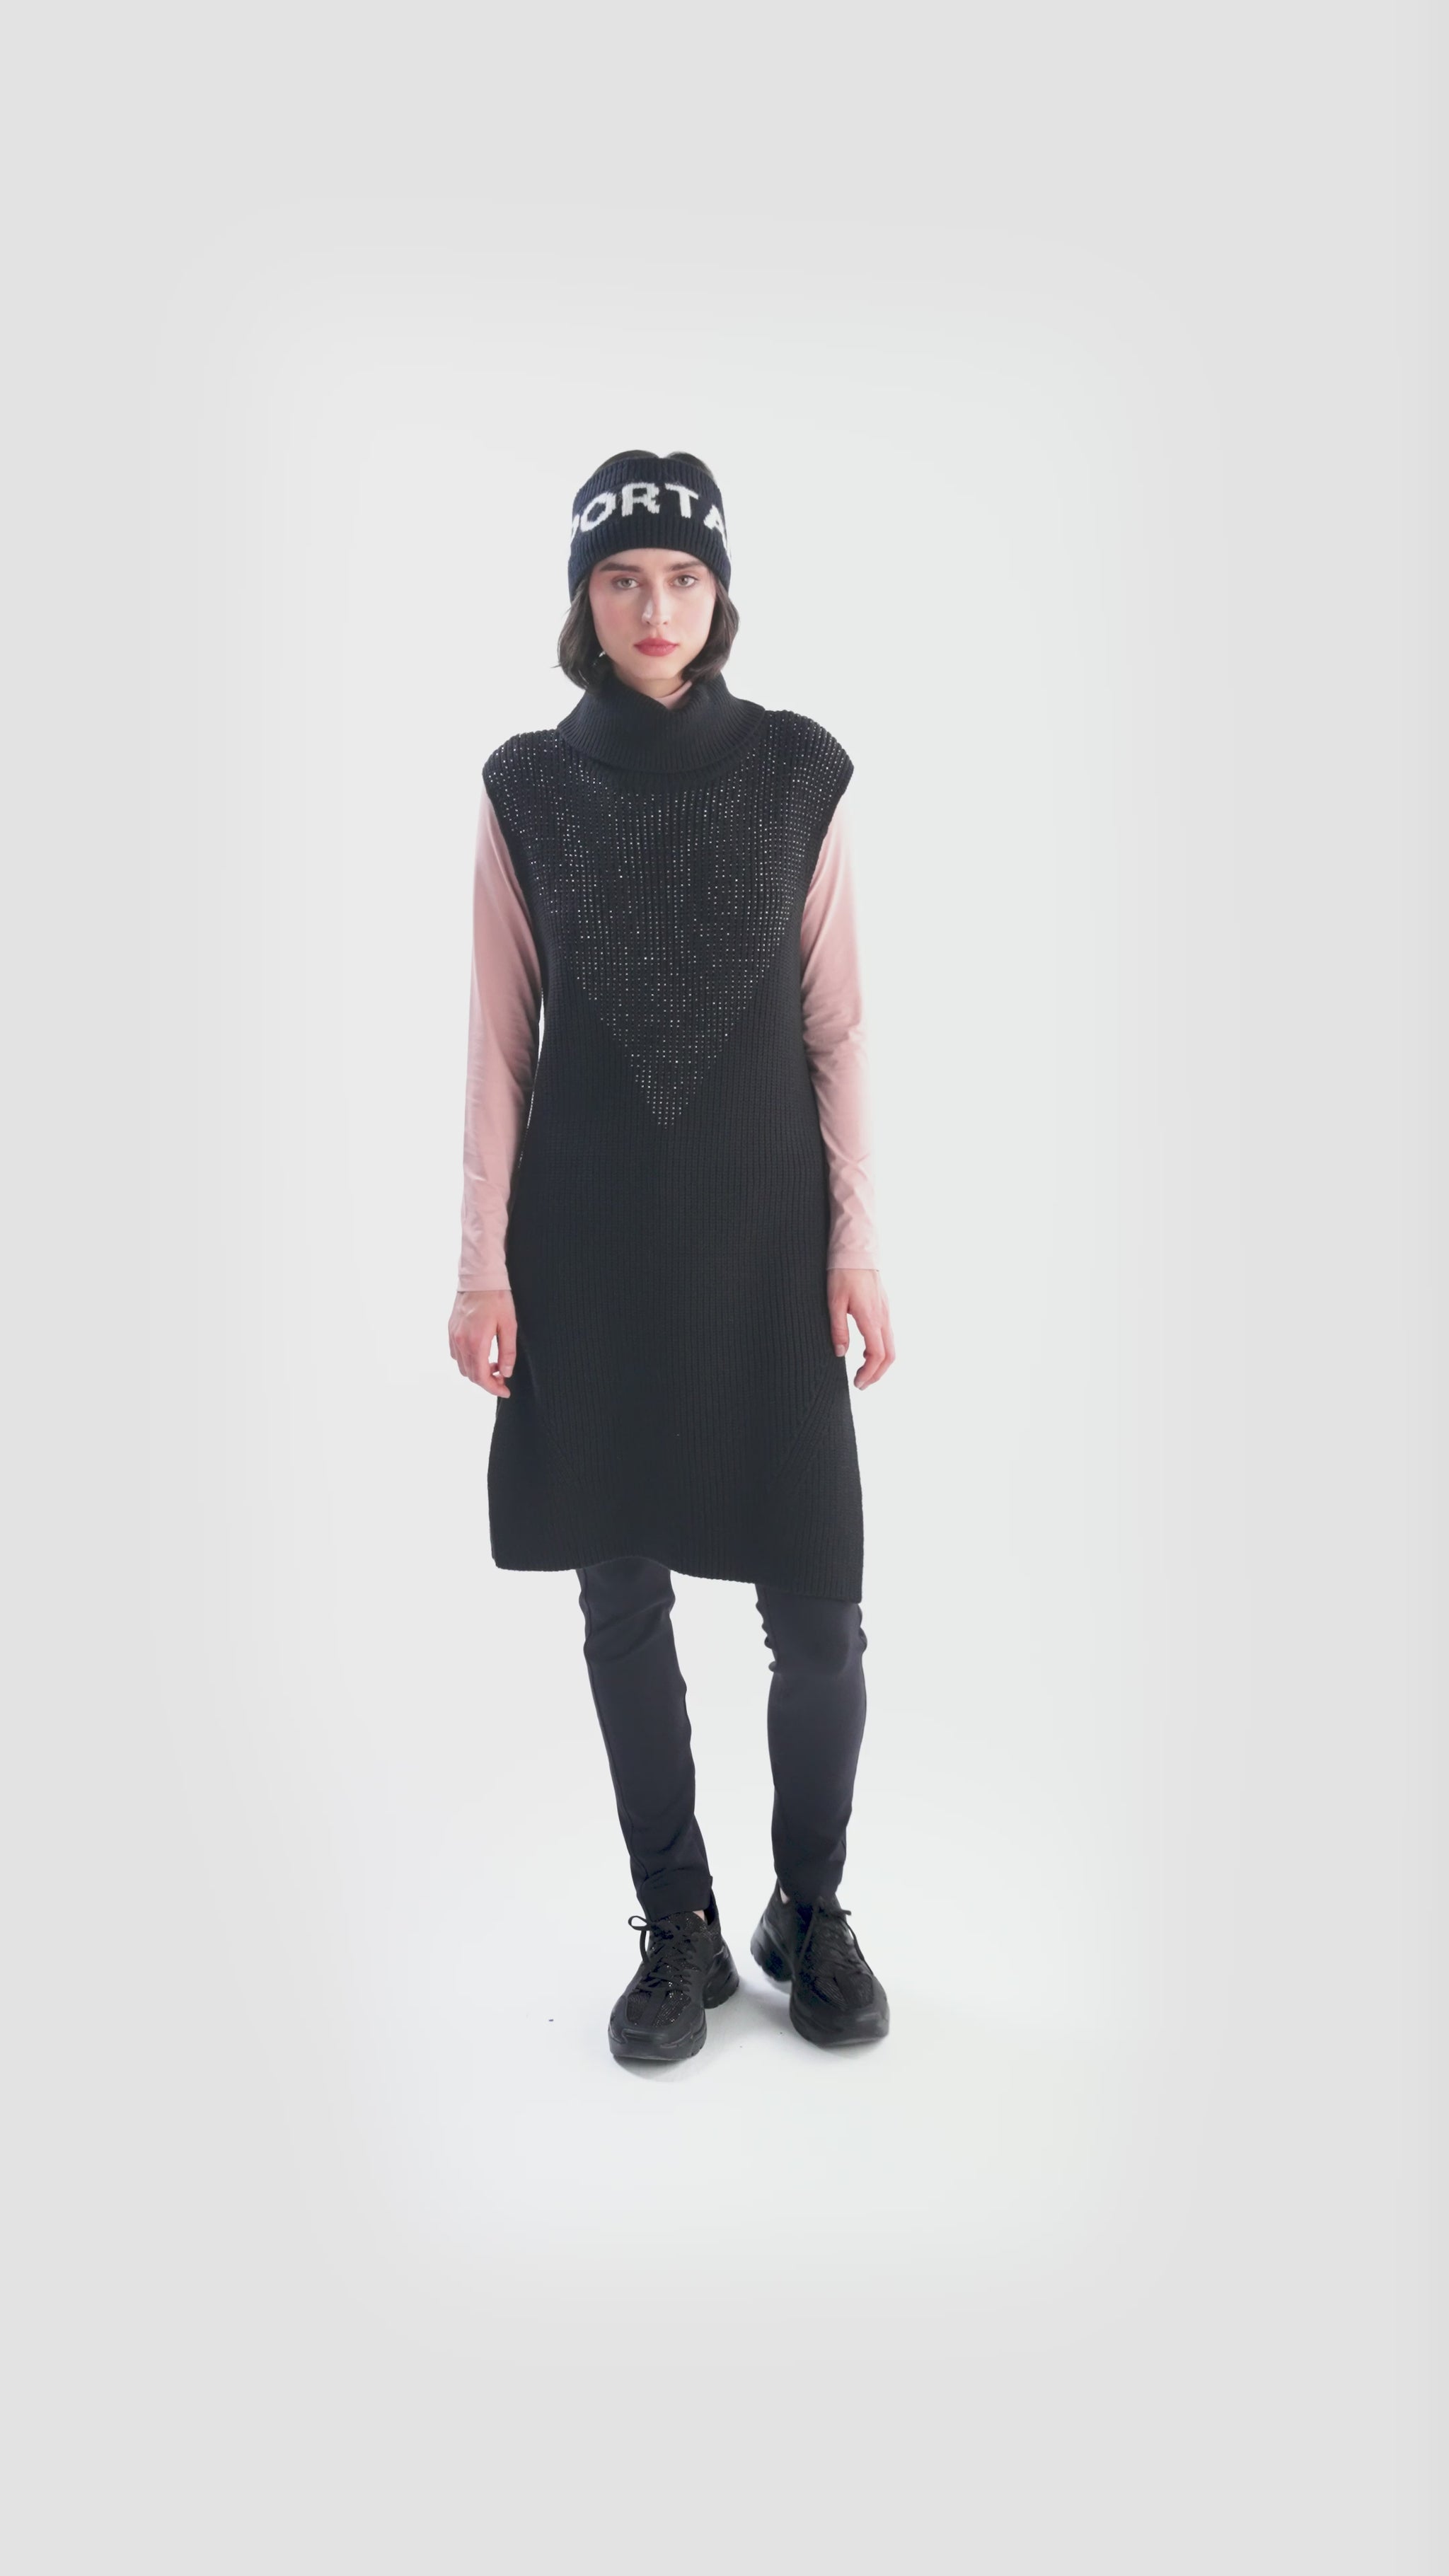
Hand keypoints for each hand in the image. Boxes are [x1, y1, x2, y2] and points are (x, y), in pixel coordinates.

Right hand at [449, 1287, 516, 1397]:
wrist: (480, 1277)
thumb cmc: (497, 1299)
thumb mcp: (509, 1325)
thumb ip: (507, 1351)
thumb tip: (506, 1372)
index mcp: (476, 1342)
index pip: (481, 1377)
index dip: (493, 1388)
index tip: (505, 1391)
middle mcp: (461, 1342)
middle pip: (471, 1375)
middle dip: (487, 1382)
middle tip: (503, 1378)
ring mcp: (453, 1336)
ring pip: (462, 1367)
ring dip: (477, 1372)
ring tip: (494, 1364)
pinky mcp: (451, 1330)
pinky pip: (456, 1355)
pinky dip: (468, 1361)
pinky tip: (481, 1354)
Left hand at [827, 1268, 894, 1389]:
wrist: (856, 1249)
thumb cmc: (842, 1273)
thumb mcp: (833, 1302)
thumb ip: (838, 1329)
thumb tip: (841, 1354)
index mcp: (871, 1318)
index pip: (877, 1354)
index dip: (869, 1373)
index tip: (858, 1383)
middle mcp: (883, 1317)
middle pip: (890, 1355)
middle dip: (877, 1374)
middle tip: (862, 1384)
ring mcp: (886, 1312)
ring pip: (891, 1345)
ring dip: (880, 1363)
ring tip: (863, 1372)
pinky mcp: (884, 1307)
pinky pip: (888, 1335)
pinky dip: (881, 1350)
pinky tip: (866, 1351)